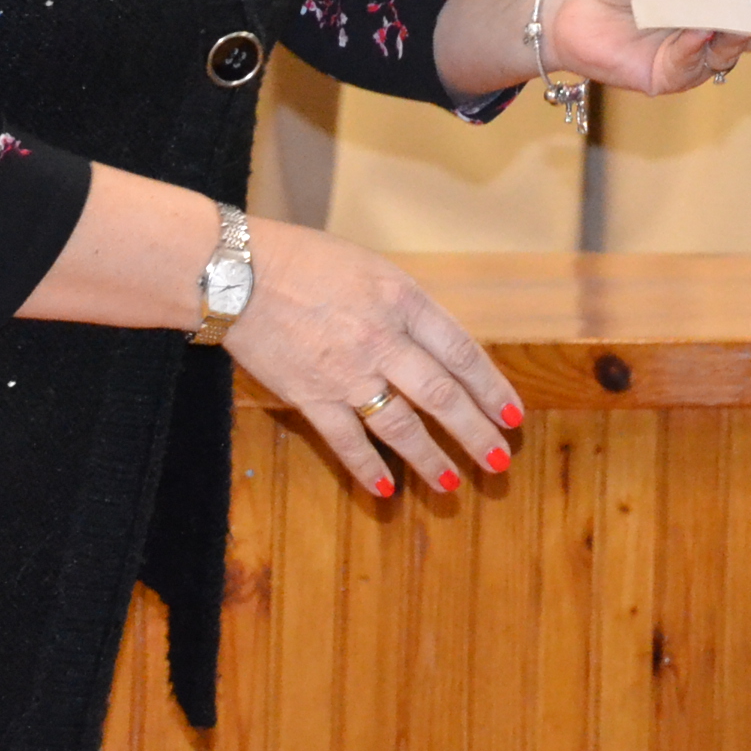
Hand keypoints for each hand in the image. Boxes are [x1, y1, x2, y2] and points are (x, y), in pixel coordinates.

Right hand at [226, 218, 523, 500]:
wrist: (237, 271)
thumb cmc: (305, 260)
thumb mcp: (372, 269)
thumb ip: (407, 308)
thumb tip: (441, 348)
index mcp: (403, 300)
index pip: (463, 352)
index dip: (493, 388)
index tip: (513, 414)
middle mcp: (382, 338)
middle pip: (442, 395)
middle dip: (476, 432)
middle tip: (499, 460)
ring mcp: (346, 372)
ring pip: (401, 426)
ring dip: (430, 459)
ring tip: (452, 484)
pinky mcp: (310, 396)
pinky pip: (347, 442)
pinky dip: (368, 469)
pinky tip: (386, 490)